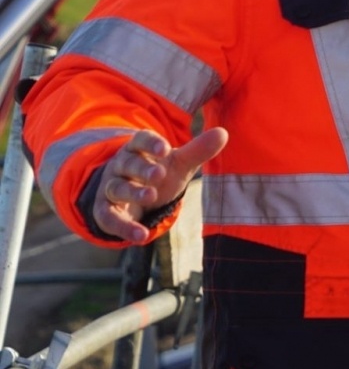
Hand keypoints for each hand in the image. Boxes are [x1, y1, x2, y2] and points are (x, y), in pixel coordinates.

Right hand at [93, 127, 227, 243]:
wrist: (135, 198)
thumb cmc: (160, 173)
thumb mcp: (179, 163)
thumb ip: (198, 150)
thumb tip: (223, 133)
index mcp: (138, 149)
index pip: (140, 140)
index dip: (151, 144)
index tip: (165, 149)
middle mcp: (121, 166)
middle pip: (128, 164)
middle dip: (142, 169)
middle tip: (159, 174)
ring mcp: (110, 188)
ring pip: (116, 188)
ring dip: (133, 192)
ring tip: (151, 197)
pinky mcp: (105, 211)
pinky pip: (109, 218)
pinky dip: (124, 227)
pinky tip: (141, 235)